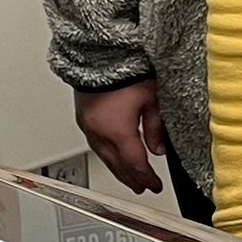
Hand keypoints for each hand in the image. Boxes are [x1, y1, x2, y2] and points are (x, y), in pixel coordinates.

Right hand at [74, 79, 165, 194]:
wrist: (98, 53)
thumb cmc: (124, 69)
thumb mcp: (151, 97)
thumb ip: (155, 127)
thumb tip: (158, 149)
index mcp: (117, 131)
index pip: (135, 164)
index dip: (146, 178)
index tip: (155, 185)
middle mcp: (99, 133)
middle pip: (117, 165)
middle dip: (132, 179)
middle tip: (143, 187)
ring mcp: (88, 126)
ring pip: (104, 157)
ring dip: (118, 170)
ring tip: (129, 178)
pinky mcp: (83, 118)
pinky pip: (95, 145)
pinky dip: (106, 156)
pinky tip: (112, 157)